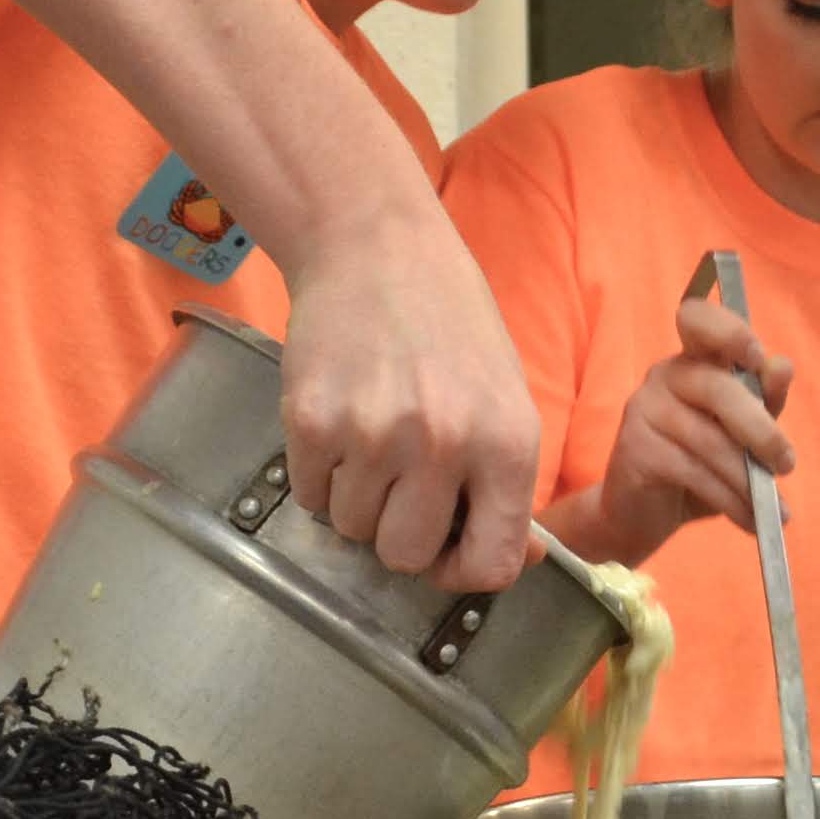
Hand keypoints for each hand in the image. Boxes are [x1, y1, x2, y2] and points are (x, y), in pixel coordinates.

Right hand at [283, 210, 542, 590]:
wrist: (374, 247)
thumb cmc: (449, 325)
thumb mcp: (505, 398)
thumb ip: (506, 484)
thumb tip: (510, 560)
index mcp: (507, 444)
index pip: (490, 566)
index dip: (461, 572)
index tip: (446, 551)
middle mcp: (443, 444)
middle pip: (406, 557)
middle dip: (398, 533)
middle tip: (399, 483)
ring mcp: (372, 435)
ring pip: (352, 529)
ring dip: (356, 500)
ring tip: (369, 438)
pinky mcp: (310, 422)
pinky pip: (309, 496)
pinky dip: (319, 474)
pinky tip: (339, 421)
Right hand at [588, 289, 792, 561]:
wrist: (642, 514)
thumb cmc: (699, 465)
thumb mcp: (741, 435)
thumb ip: (764, 402)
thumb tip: (782, 365)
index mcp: (694, 358)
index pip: (698, 318)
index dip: (728, 332)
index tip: (756, 358)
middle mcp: (665, 374)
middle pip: (718, 388)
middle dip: (760, 429)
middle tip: (787, 463)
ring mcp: (644, 408)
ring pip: (708, 439)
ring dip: (747, 479)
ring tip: (771, 507)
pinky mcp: (635, 447)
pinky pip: (693, 471)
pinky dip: (729, 500)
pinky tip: (748, 520)